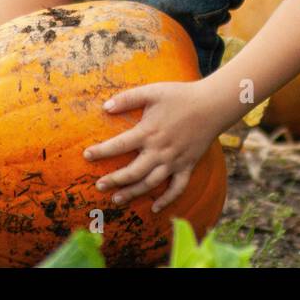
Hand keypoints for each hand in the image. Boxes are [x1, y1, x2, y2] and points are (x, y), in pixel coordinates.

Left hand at [84, 81, 219, 213]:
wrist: (212, 105)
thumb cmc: (181, 95)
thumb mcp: (153, 91)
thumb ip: (128, 98)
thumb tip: (104, 107)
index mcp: (148, 132)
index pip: (118, 146)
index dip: (101, 152)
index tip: (87, 155)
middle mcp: (159, 151)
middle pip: (132, 172)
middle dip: (114, 180)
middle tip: (99, 185)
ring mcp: (174, 161)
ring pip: (150, 184)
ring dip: (132, 193)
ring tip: (116, 199)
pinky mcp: (187, 165)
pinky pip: (177, 188)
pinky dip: (167, 200)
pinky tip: (155, 208)